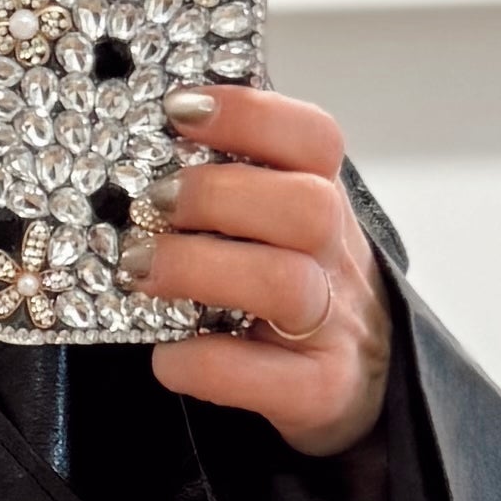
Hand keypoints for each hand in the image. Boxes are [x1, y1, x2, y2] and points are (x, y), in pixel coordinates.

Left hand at [141, 83, 390, 461]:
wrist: (365, 386)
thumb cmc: (296, 293)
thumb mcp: (279, 228)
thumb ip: (232, 187)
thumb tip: (134, 143)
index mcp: (323, 202)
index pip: (314, 139)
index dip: (248, 114)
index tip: (179, 109)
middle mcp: (337, 257)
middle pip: (307, 206)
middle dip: (216, 195)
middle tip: (153, 203)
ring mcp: (334, 326)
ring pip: (285, 283)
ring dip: (199, 270)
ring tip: (140, 270)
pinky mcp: (320, 391)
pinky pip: (266, 377)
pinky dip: (203, 362)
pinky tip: (167, 354)